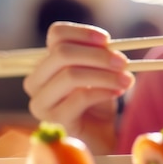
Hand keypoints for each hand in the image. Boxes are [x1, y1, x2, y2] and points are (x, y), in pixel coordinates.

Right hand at [23, 21, 134, 154]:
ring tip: (126, 79)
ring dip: (105, 75)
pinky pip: (80, 97)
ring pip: (71, 75)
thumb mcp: (98, 69)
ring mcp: (41, 102)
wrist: (100, 130)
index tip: (107, 39)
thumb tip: (108, 45)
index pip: (56, 34)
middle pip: (62, 53)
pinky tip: (118, 91)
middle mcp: (36, 80)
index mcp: (45, 62)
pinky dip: (104, 91)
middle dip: (98, 55)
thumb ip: (98, 54)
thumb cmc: (98, 95)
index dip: (83, 33)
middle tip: (122, 62)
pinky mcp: (54, 119)